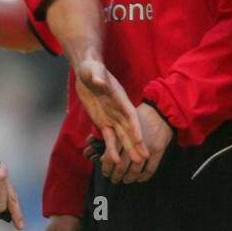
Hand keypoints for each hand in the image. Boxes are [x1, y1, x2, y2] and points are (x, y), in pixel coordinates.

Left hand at [73, 58, 147, 173]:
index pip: (130, 114)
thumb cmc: (91, 68)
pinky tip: (115, 159)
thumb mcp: (93, 70)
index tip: (141, 138)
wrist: (87, 72)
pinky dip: (111, 148)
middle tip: (144, 158)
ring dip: (128, 149)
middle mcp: (119, 110)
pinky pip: (108, 137)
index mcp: (120, 98)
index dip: (135, 126)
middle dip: (136, 143)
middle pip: (130, 129)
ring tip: (136, 162)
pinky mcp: (103, 123)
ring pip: (122, 136)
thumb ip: (98, 75)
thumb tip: (100, 81)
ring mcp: (112, 117)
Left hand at [103, 102, 173, 184]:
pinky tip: (140, 179)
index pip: (111, 155)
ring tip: (125, 181)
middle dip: (117, 174)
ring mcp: (147, 147)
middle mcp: (134, 142)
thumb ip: (112, 138)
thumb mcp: (123, 121)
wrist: (161, 110)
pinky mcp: (159, 149)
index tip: (105, 172)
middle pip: (122, 164)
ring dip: (130, 177)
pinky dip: (145, 176)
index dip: (107, 166)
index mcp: (122, 134)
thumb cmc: (140, 115)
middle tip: (113, 180)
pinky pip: (151, 167)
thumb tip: (101, 158)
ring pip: (136, 168)